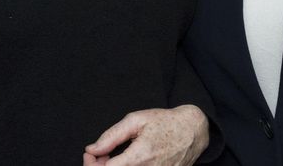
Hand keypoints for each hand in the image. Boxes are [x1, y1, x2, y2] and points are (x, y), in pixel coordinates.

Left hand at [83, 105, 208, 165]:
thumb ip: (111, 136)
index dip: (91, 164)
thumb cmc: (165, 122)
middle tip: (98, 154)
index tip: (90, 153)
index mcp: (139, 156)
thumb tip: (92, 149)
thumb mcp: (136, 120)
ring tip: (112, 157)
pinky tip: (124, 162)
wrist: (192, 131)